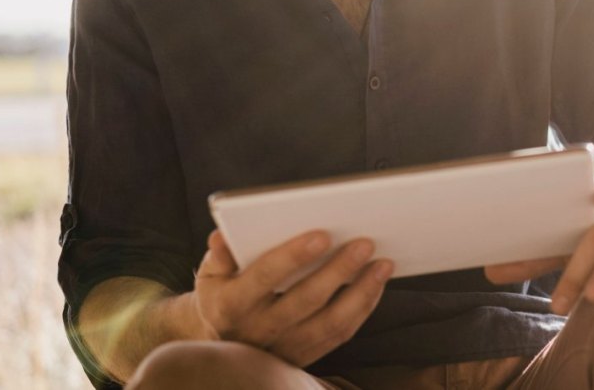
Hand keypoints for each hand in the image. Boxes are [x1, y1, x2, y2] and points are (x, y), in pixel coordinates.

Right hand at [192, 229, 392, 366]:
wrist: (220, 349)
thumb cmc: (222, 297)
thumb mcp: (210, 276)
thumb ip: (220, 254)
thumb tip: (223, 236)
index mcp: (231, 304)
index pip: (264, 276)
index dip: (292, 256)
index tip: (322, 234)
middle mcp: (259, 330)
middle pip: (306, 300)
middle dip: (338, 270)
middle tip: (365, 243)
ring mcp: (283, 348)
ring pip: (329, 323)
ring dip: (361, 293)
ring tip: (383, 264)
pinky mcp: (303, 358)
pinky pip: (338, 335)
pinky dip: (362, 310)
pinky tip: (376, 285)